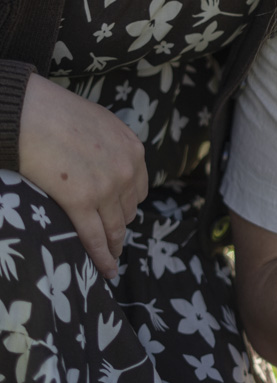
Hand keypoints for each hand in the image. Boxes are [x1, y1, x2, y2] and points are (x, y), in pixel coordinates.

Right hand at [18, 74, 148, 280]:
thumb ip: (111, 146)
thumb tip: (106, 162)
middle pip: (128, 210)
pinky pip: (95, 237)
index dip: (127, 204)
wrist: (30, 113)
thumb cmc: (57, 112)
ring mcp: (106, 188)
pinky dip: (102, 257)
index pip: (138, 189)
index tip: (120, 214)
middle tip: (112, 238)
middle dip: (119, 224)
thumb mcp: (101, 123)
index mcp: (133, 150)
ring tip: (111, 259)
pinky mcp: (81, 201)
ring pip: (115, 228)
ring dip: (113, 245)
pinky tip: (105, 270)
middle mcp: (126, 170)